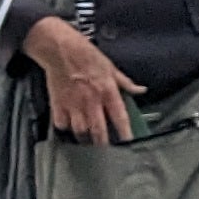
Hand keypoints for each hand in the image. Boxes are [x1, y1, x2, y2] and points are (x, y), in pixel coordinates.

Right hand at [25, 17, 134, 143]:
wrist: (60, 49)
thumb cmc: (86, 55)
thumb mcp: (111, 67)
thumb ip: (125, 82)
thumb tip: (140, 90)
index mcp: (107, 91)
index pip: (120, 117)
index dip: (125, 133)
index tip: (128, 143)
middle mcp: (92, 101)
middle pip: (99, 130)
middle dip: (103, 143)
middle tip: (105, 150)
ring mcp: (73, 104)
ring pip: (80, 131)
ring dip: (85, 137)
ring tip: (88, 140)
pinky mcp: (57, 104)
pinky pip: (62, 124)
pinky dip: (66, 127)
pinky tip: (69, 126)